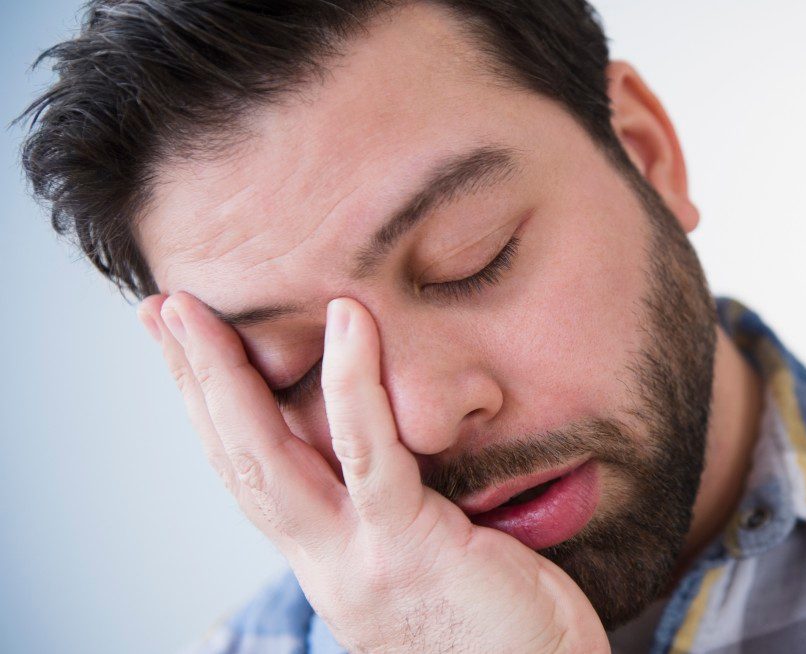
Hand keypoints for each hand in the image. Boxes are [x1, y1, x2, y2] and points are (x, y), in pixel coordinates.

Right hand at [138, 292, 606, 652]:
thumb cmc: (508, 627)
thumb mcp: (434, 561)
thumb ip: (402, 511)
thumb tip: (398, 451)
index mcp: (330, 561)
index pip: (253, 476)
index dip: (210, 413)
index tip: (182, 349)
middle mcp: (327, 564)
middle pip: (237, 461)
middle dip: (191, 384)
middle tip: (159, 310)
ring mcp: (359, 559)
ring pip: (271, 457)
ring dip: (224, 378)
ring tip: (194, 311)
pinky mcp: (408, 548)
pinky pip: (371, 455)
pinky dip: (352, 384)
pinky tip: (347, 320)